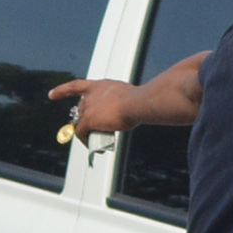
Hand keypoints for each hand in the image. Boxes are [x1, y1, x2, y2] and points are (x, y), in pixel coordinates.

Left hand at [49, 55, 205, 137]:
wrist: (143, 102)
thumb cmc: (150, 99)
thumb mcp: (146, 97)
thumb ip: (155, 96)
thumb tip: (180, 91)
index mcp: (103, 85)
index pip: (78, 86)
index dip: (63, 90)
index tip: (51, 95)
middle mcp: (93, 93)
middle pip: (81, 109)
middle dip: (85, 120)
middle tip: (90, 131)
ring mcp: (89, 106)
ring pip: (82, 122)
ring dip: (87, 133)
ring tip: (96, 142)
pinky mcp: (88, 119)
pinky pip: (81, 133)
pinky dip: (84, 141)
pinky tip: (88, 147)